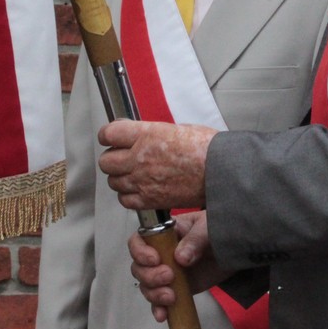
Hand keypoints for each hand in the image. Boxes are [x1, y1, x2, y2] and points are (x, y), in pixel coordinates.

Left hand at [97, 120, 215, 209]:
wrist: (221, 172)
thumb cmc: (207, 149)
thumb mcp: (179, 128)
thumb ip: (154, 133)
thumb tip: (144, 135)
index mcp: (147, 134)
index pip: (109, 133)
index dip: (108, 135)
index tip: (111, 137)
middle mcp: (140, 157)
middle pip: (106, 161)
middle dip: (113, 159)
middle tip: (123, 157)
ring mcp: (143, 180)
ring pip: (113, 181)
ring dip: (121, 178)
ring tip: (134, 175)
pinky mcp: (150, 199)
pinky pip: (125, 200)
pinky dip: (129, 196)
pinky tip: (140, 189)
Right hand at [130, 211, 230, 322]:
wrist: (235, 252)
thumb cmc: (219, 231)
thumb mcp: (209, 227)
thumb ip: (195, 239)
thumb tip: (180, 258)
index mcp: (164, 234)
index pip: (138, 241)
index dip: (140, 252)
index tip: (155, 260)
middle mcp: (160, 254)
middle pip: (139, 267)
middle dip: (150, 276)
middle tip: (169, 277)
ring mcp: (166, 273)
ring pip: (146, 286)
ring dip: (154, 294)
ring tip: (171, 297)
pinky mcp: (174, 289)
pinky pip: (159, 301)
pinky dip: (158, 309)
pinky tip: (164, 315)